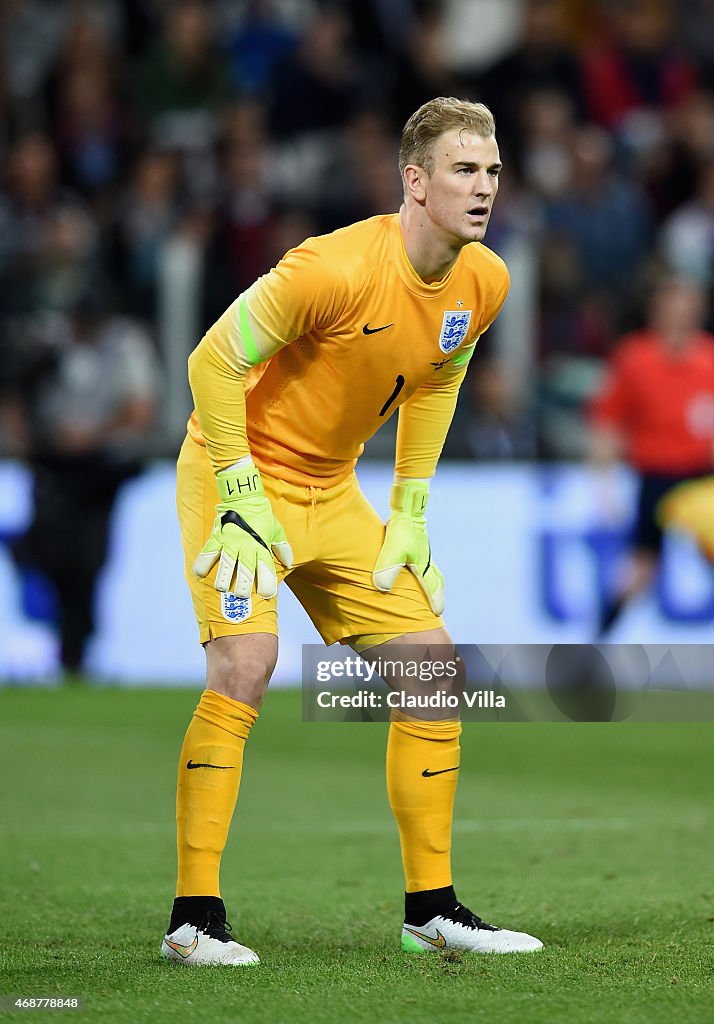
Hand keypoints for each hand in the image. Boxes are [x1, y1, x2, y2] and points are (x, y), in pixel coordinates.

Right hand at [193, 461, 292, 598]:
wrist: (243, 495)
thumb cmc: (261, 514)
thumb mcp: (276, 529)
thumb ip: (282, 547)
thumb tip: (289, 563)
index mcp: (262, 546)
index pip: (266, 569)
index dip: (267, 584)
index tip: (267, 594)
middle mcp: (246, 546)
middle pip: (245, 572)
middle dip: (243, 588)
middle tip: (241, 595)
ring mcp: (230, 542)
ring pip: (225, 566)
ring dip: (223, 580)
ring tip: (222, 587)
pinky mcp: (217, 537)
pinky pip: (207, 553)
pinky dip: (202, 564)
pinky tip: (200, 574)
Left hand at [372, 478, 444, 614]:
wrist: (408, 506)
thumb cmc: (402, 529)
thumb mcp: (393, 549)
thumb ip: (388, 568)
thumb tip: (381, 588)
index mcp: (423, 566)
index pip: (431, 587)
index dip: (434, 601)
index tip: (438, 613)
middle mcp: (425, 560)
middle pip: (437, 580)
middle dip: (438, 592)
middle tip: (440, 603)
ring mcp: (422, 550)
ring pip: (431, 570)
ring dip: (433, 581)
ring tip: (429, 587)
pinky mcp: (416, 542)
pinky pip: (423, 560)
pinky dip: (423, 568)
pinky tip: (413, 565)